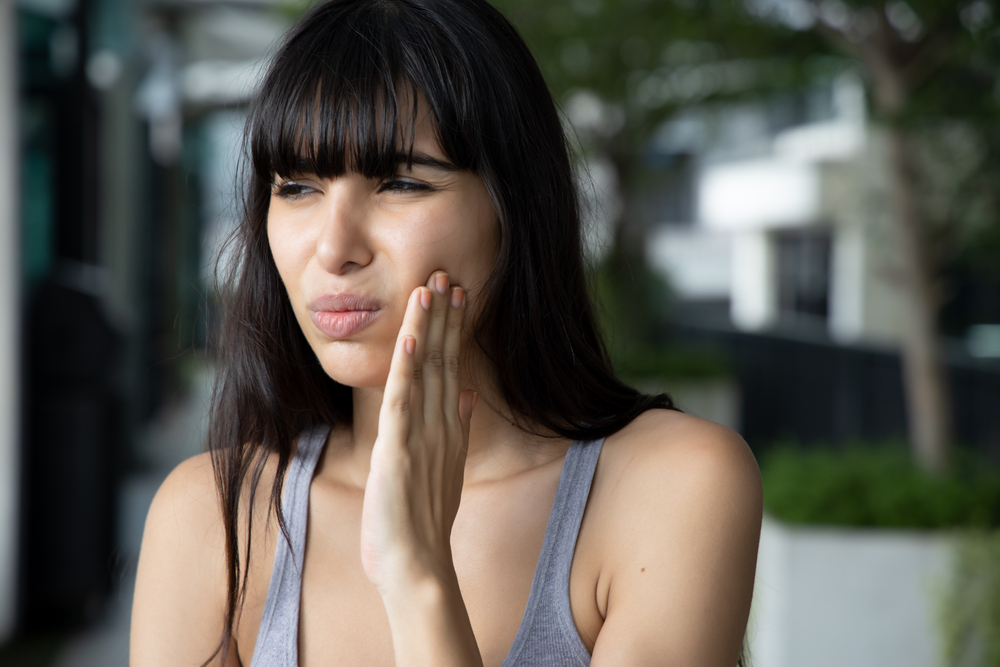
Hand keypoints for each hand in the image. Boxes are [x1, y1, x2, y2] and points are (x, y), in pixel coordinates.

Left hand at [360, 271, 477, 596]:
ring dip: (429, 330)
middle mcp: (442, 427)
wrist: (417, 566)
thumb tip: (469, 394)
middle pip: (445, 361)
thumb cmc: (424, 523)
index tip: (457, 296)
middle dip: (445, 318)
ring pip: (427, 372)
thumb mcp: (446, 470)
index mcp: (450, 429)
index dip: (455, 330)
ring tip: (431, 289)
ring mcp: (423, 437)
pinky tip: (411, 339)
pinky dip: (407, 368)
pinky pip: (404, 400)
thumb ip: (459, 429)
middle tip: (448, 276)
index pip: (454, 368)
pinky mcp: (399, 450)